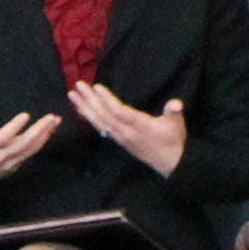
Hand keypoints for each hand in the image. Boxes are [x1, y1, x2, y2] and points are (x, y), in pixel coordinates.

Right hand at [0, 106, 62, 193]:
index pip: (3, 138)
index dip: (14, 127)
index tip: (26, 115)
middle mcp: (0, 157)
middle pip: (22, 144)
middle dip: (38, 130)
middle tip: (50, 117)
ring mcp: (10, 163)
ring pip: (30, 149)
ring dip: (45, 135)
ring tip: (55, 120)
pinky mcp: (16, 165)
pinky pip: (31, 153)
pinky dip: (42, 141)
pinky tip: (50, 130)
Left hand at [67, 80, 185, 174]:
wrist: (170, 164)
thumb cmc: (173, 141)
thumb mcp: (176, 125)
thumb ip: (173, 113)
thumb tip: (176, 104)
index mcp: (138, 126)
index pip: (118, 112)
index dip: (107, 100)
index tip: (96, 87)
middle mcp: (125, 132)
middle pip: (103, 115)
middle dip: (90, 100)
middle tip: (78, 85)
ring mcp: (120, 137)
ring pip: (98, 121)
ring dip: (85, 108)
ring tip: (72, 95)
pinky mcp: (118, 140)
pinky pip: (100, 127)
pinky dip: (89, 118)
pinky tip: (81, 110)